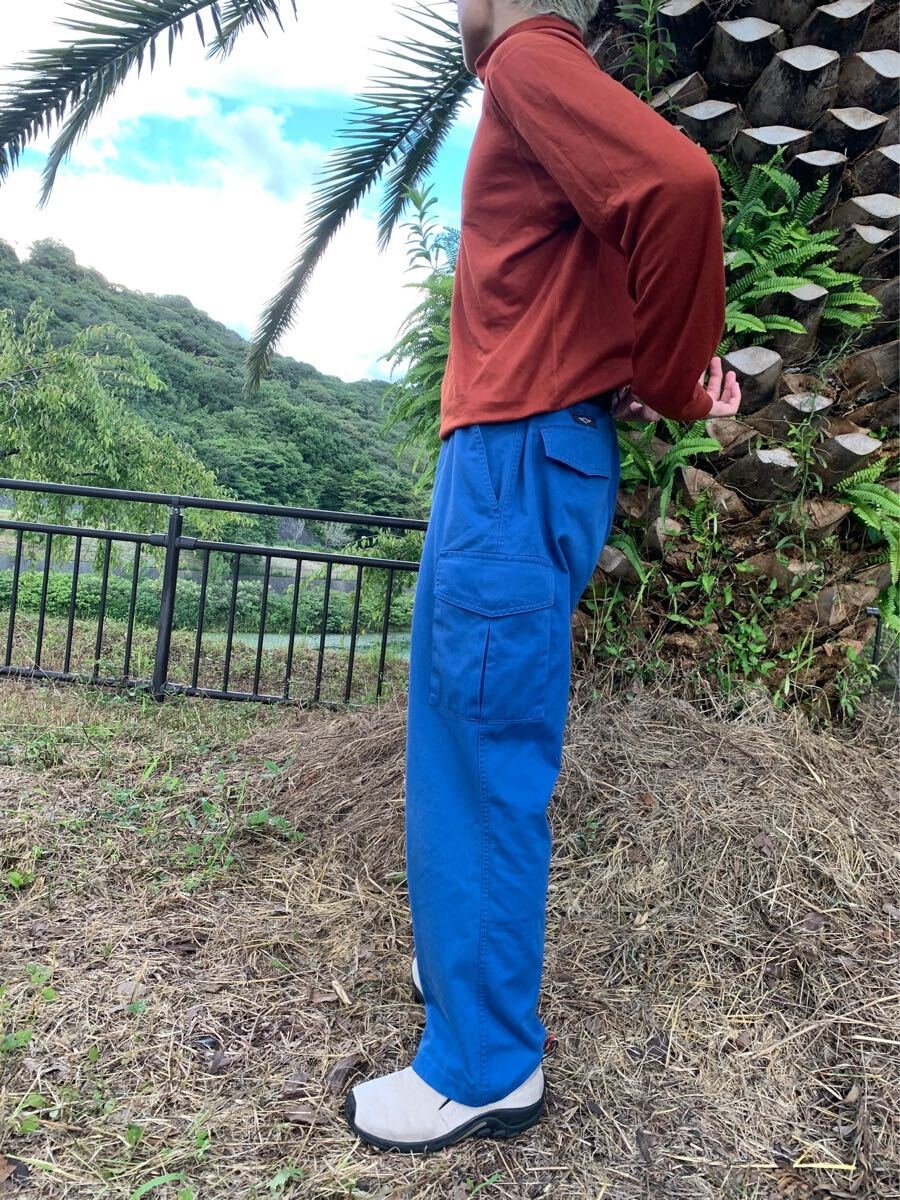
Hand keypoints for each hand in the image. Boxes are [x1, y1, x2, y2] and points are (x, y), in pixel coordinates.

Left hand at [611, 354, 740, 421]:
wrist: (668, 391)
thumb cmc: (668, 374)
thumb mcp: (674, 360)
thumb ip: (678, 352)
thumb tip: (677, 332)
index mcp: (680, 394)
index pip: (693, 385)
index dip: (702, 373)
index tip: (709, 358)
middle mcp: (690, 404)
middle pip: (707, 392)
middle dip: (716, 377)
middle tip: (717, 361)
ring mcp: (701, 410)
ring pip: (719, 400)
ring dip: (727, 385)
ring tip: (731, 373)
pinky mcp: (712, 413)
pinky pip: (729, 409)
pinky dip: (735, 397)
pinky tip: (736, 384)